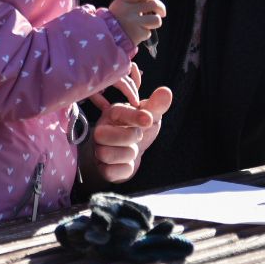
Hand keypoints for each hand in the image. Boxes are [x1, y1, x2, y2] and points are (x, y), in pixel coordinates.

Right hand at [80, 66, 171, 184]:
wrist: (131, 154)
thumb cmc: (137, 130)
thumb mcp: (149, 116)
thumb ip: (156, 105)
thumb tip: (165, 92)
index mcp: (112, 114)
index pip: (118, 112)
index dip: (134, 116)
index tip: (148, 119)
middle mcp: (100, 131)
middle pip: (102, 135)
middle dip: (127, 136)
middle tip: (137, 135)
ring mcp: (99, 150)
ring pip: (106, 154)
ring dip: (128, 154)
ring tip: (132, 149)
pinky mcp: (102, 168)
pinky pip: (110, 172)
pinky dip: (124, 169)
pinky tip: (127, 162)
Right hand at [108, 0, 165, 49]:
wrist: (106, 36)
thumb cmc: (116, 17)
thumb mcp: (120, 4)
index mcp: (124, 0)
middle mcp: (128, 10)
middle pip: (154, 4)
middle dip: (161, 8)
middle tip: (162, 12)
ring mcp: (133, 23)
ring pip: (156, 19)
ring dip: (155, 21)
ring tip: (149, 23)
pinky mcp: (137, 34)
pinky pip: (148, 32)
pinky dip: (144, 33)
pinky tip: (137, 32)